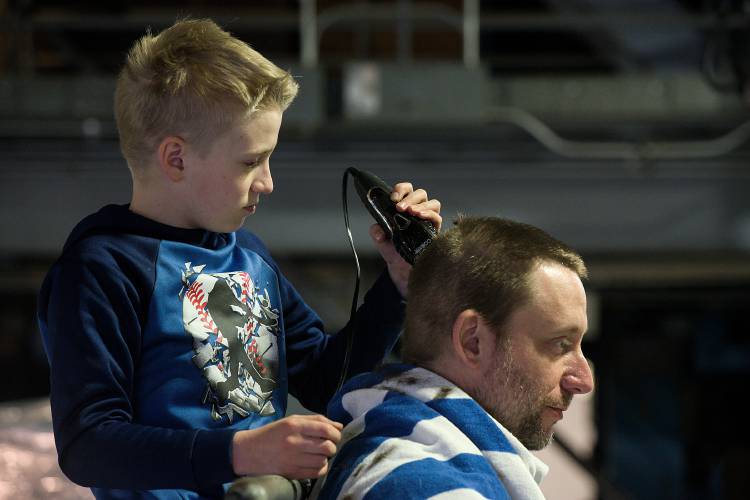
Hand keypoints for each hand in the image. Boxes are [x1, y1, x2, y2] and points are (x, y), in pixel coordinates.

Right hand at [232, 414, 343, 478]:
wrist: (249, 452)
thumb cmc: (272, 434)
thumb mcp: (291, 421)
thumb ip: (316, 420)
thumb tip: (339, 426)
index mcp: (294, 426)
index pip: (325, 429)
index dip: (336, 433)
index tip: (335, 435)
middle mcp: (294, 442)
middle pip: (327, 446)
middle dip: (333, 446)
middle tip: (328, 445)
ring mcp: (293, 459)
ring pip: (323, 460)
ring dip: (326, 457)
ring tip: (320, 454)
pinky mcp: (292, 473)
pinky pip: (316, 473)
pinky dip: (321, 468)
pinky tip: (315, 463)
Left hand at [370, 182, 441, 297]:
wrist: (401, 267)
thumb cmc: (393, 249)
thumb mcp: (380, 240)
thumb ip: (377, 232)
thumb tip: (378, 231)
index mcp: (405, 207)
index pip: (407, 189)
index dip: (401, 189)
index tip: (393, 198)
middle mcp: (418, 210)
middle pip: (421, 193)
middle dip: (410, 198)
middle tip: (400, 208)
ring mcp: (428, 220)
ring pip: (433, 203)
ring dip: (421, 205)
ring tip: (411, 212)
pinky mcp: (435, 230)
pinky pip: (438, 218)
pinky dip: (430, 215)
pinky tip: (420, 217)